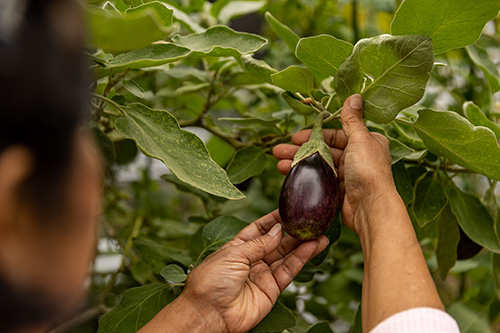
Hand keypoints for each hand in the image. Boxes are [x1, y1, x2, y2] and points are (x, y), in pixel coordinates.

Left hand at [180, 210, 327, 332]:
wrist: (209, 312)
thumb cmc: (211, 280)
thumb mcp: (234, 254)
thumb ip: (259, 243)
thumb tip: (278, 230)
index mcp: (237, 248)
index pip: (258, 229)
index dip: (273, 220)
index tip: (289, 210)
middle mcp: (251, 260)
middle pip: (276, 243)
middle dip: (293, 233)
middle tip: (310, 222)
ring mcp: (262, 275)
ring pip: (286, 256)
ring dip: (303, 245)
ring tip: (319, 234)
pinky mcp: (271, 290)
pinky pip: (289, 271)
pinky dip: (301, 259)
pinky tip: (312, 247)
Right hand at [273, 94, 394, 233]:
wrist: (372, 208)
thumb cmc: (369, 172)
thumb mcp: (360, 140)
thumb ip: (352, 120)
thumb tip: (354, 96)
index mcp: (366, 142)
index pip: (336, 134)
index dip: (314, 134)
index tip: (296, 136)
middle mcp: (359, 157)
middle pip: (325, 149)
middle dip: (302, 149)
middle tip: (280, 149)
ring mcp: (349, 175)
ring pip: (320, 165)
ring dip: (299, 163)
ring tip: (279, 163)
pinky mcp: (341, 191)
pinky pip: (320, 180)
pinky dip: (305, 177)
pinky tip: (290, 175)